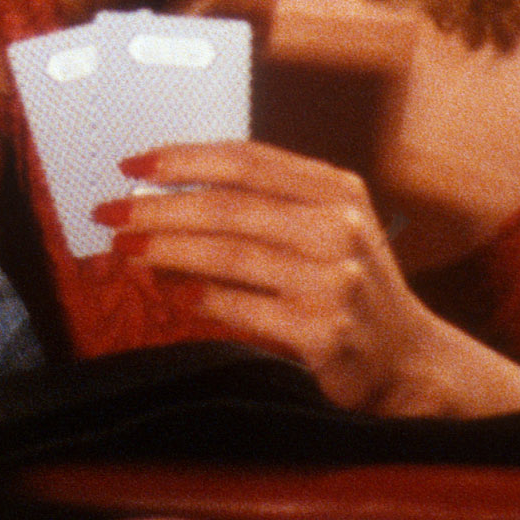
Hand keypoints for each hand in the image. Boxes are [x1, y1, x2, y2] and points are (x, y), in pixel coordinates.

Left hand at [101, 143, 438, 413]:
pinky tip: (175, 294)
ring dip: (166, 251)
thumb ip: (257, 212)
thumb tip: (163, 204)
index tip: (134, 164)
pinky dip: (203, 299)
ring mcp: (334, 281)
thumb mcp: (320, 232)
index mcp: (337, 190)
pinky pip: (242, 309)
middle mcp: (340, 228)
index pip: (247, 160)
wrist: (409, 360)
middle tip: (110, 213)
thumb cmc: (350, 287)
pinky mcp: (324, 332)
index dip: (184, 159)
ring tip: (126, 250)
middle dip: (159, 208)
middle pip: (228, 207)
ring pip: (228, 256)